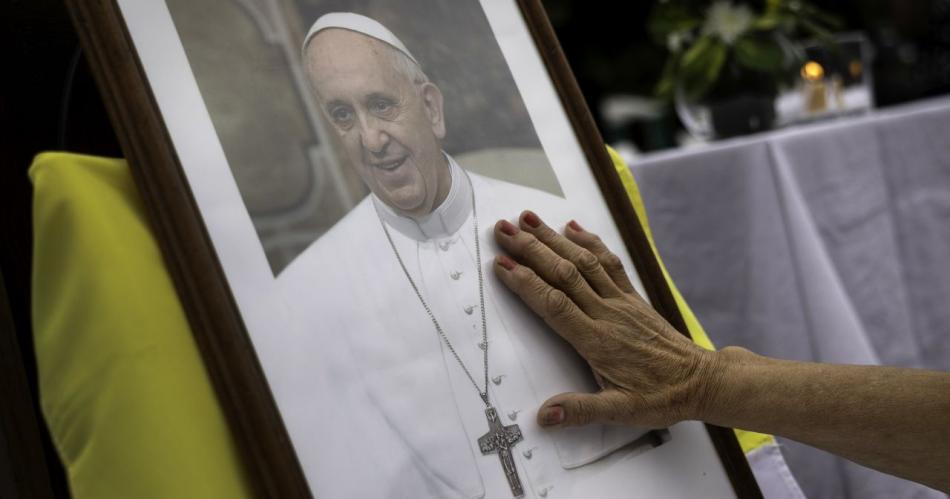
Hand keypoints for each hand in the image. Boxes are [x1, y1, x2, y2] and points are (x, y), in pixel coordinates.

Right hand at [493, 210, 722, 428]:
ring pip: (583, 261)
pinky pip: (608, 262)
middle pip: (563, 273)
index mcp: (598, 341)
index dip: (526, 282)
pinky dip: (589, 241)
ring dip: (554, 238)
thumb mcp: (621, 412)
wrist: (700, 380)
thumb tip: (545, 415)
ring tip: (528, 219)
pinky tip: (573, 227)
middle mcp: (607, 314)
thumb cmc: (661, 397)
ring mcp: (620, 301)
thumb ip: (581, 411)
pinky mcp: (632, 297)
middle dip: (531, 249)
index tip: (501, 265)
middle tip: (503, 230)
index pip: (554, 304)